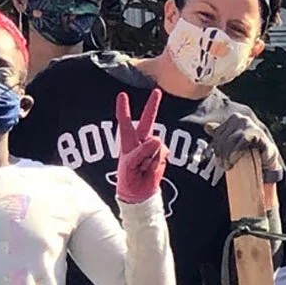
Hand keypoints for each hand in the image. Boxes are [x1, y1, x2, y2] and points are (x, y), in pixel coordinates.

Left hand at [114, 87, 165, 203]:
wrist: (140, 193)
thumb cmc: (128, 178)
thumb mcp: (130, 165)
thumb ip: (142, 151)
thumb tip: (158, 139)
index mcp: (128, 142)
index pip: (125, 122)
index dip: (124, 109)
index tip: (123, 95)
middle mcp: (141, 141)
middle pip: (148, 121)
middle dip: (152, 106)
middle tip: (157, 91)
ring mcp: (153, 148)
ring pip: (156, 144)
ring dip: (149, 158)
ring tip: (142, 169)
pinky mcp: (162, 155)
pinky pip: (163, 153)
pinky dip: (157, 162)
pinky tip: (150, 169)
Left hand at [206, 100, 283, 182]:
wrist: (267, 157)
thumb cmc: (249, 148)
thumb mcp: (232, 141)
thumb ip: (221, 133)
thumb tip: (207, 126)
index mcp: (235, 118)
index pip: (219, 132)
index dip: (216, 147)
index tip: (217, 160)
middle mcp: (242, 119)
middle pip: (224, 137)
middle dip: (221, 153)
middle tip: (222, 165)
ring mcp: (250, 125)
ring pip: (231, 140)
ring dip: (228, 155)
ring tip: (228, 166)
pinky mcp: (258, 135)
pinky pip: (243, 141)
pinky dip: (237, 152)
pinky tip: (234, 160)